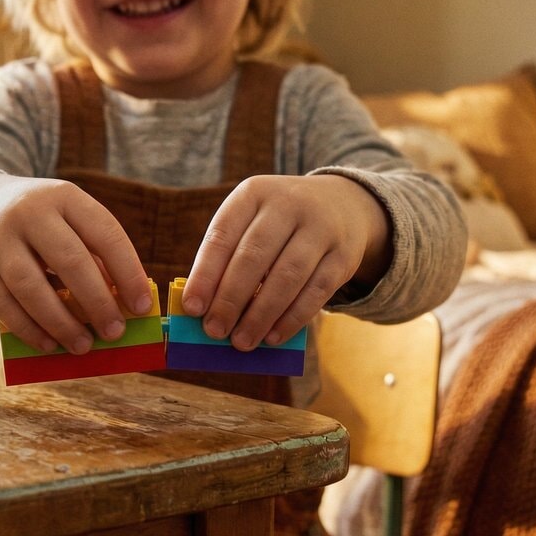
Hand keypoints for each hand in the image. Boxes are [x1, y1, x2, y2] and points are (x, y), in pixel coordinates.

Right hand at [0, 173, 152, 354]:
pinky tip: (49, 344)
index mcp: (63, 196)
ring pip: (31, 287)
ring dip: (61, 323)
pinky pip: (2, 304)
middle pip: (69, 261)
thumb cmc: (37, 220)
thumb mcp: (66, 218)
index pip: (104, 233)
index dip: (128, 272)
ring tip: (82, 345)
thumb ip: (94, 253)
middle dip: (97, 302)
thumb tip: (122, 304)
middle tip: (115, 331)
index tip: (142, 306)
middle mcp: (28, 212)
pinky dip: (28, 328)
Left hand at [182, 175, 391, 350]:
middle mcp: (288, 204)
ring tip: (242, 341)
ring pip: (287, 276)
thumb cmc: (279, 223)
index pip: (223, 235)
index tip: (192, 308)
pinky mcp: (344, 255)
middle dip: (230, 299)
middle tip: (214, 330)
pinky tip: (273, 336)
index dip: (205, 274)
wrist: (343, 205)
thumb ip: (229, 257)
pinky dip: (292, 318)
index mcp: (253, 193)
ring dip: (260, 314)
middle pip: (254, 256)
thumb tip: (207, 310)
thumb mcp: (253, 221)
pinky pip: (316, 291)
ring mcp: (321, 228)